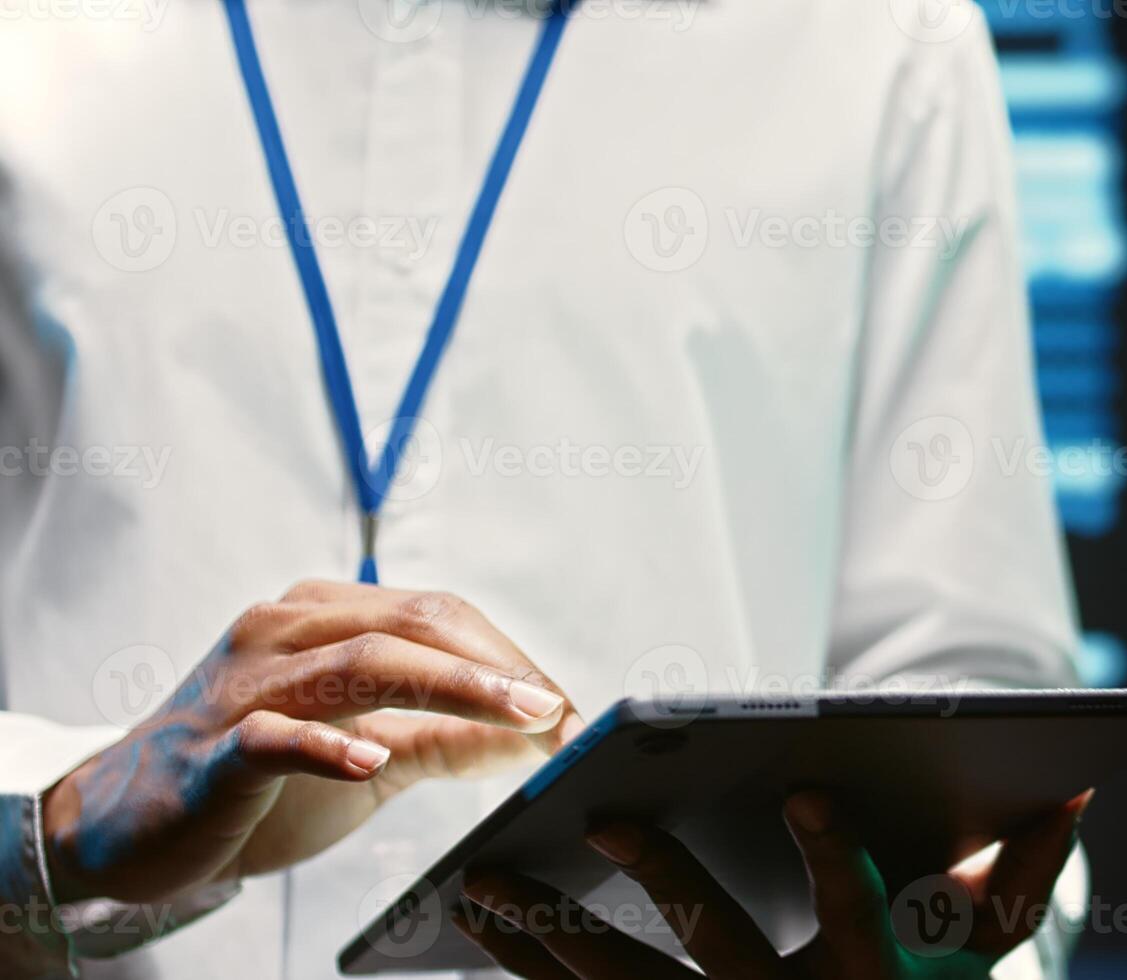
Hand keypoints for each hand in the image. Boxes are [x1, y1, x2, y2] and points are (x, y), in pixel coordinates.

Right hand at [42, 579, 582, 903]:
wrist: (120, 822)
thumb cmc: (255, 780)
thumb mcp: (369, 754)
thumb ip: (445, 736)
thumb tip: (537, 732)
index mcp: (324, 617)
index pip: (439, 616)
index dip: (511, 657)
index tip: (567, 708)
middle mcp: (285, 631)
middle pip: (414, 624)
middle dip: (499, 668)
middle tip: (562, 715)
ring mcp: (244, 685)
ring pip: (360, 662)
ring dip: (453, 688)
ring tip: (520, 718)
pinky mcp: (210, 749)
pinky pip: (272, 736)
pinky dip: (327, 746)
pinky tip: (372, 761)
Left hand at [453, 790, 1090, 978]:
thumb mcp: (983, 950)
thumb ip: (1028, 873)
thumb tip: (1076, 788)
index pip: (855, 915)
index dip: (833, 857)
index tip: (802, 789)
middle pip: (718, 952)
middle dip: (663, 882)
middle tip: (606, 815)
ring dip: (553, 938)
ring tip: (489, 881)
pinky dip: (530, 971)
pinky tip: (479, 924)